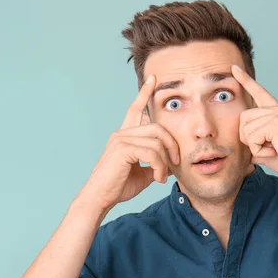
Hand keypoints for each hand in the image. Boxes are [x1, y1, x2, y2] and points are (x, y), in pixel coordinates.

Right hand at [80, 75, 179, 211]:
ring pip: (156, 141)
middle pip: (156, 127)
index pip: (135, 109)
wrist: (100, 199)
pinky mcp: (122, 149)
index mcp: (125, 136)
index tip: (152, 79)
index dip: (144, 93)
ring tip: (163, 176)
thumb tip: (172, 162)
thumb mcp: (143, 174)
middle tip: (177, 162)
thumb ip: (155, 163)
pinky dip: (159, 166)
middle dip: (172, 144)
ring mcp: (120, 139)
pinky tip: (158, 178)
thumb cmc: (119, 187)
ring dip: (165, 161)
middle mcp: (121, 134)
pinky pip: (151, 152)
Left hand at [232, 64, 277, 193]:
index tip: (235, 69)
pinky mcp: (277, 123)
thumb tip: (245, 151)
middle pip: (243, 117)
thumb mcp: (269, 152)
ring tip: (274, 149)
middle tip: (266, 147)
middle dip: (247, 137)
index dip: (246, 81)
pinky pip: (252, 137)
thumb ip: (256, 146)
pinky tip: (275, 150)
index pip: (259, 93)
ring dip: (254, 145)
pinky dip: (259, 149)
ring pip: (246, 128)